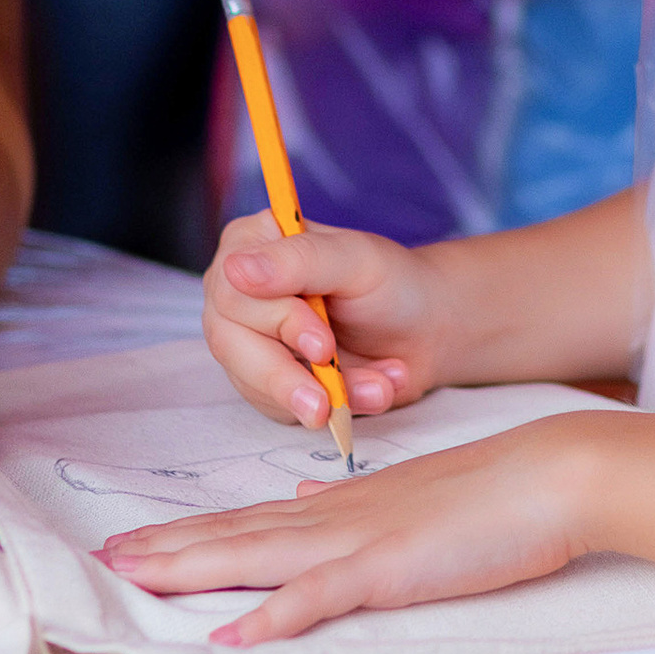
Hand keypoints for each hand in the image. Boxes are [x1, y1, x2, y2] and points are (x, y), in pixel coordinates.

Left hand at [104, 417, 600, 645]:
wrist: (549, 474)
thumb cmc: (490, 493)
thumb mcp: (407, 497)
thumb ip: (350, 504)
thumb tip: (302, 498)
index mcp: (340, 508)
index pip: (249, 522)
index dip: (188, 534)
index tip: (135, 543)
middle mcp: (335, 518)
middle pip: (235, 535)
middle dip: (166, 550)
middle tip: (102, 561)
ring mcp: (358, 540)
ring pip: (258, 555)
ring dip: (193, 567)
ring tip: (134, 577)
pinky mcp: (390, 567)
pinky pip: (320, 596)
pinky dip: (273, 616)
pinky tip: (233, 634)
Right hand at [203, 210, 452, 429]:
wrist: (424, 329)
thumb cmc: (389, 282)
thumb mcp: (354, 260)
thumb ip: (298, 260)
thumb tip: (235, 269)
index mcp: (250, 244)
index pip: (232, 289)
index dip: (276, 321)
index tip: (322, 346)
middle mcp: (238, 292)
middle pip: (230, 343)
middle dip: (289, 373)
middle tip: (336, 391)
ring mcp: (249, 341)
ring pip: (255, 384)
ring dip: (324, 393)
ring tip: (377, 386)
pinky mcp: (268, 383)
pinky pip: (281, 409)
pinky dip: (332, 408)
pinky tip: (372, 390)